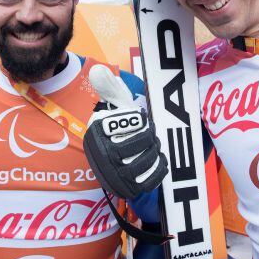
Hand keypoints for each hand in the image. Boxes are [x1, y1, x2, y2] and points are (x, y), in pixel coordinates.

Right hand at [83, 65, 167, 198]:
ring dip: (155, 152)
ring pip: (144, 162)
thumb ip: (109, 87)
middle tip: (150, 134)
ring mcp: (115, 174)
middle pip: (138, 143)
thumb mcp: (114, 105)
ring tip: (154, 147)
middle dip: (149, 137)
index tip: (139, 119)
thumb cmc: (117, 126)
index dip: (140, 120)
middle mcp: (102, 154)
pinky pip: (149, 180)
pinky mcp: (127, 188)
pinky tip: (160, 160)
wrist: (111, 156)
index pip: (129, 121)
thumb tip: (98, 70)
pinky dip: (159, 169)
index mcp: (98, 131)